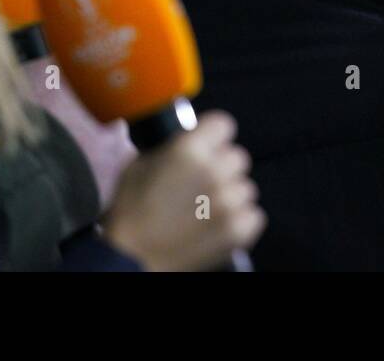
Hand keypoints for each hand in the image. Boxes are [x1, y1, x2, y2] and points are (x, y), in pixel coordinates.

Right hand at [100, 111, 265, 270]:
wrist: (131, 259)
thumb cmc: (130, 214)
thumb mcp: (139, 165)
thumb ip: (170, 147)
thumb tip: (186, 141)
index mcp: (190, 149)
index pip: (224, 125)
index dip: (214, 136)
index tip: (208, 146)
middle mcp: (215, 171)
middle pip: (237, 157)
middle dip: (222, 167)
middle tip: (202, 183)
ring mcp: (229, 202)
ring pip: (245, 187)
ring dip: (230, 195)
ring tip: (206, 209)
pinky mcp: (238, 229)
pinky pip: (253, 215)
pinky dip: (240, 221)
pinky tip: (217, 225)